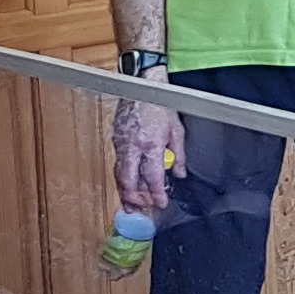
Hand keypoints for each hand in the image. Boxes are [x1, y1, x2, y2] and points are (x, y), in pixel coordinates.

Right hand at [113, 91, 184, 212]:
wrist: (142, 84)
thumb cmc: (161, 103)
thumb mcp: (177, 129)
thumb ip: (179, 154)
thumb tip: (179, 173)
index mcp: (151, 145)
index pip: (152, 178)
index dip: (156, 195)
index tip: (161, 203)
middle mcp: (132, 147)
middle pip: (128, 182)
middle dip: (133, 199)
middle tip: (139, 209)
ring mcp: (120, 143)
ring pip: (119, 174)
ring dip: (124, 190)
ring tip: (130, 202)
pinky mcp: (115, 138)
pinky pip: (117, 162)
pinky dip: (122, 175)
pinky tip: (127, 180)